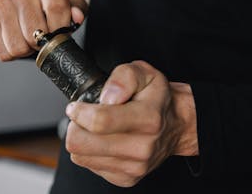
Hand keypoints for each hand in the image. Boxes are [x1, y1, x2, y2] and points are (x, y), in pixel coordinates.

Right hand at [0, 0, 87, 60]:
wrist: (26, 1)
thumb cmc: (52, 5)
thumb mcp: (71, 3)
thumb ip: (78, 9)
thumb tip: (76, 17)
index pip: (57, 8)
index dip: (61, 28)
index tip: (61, 33)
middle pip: (34, 33)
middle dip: (43, 44)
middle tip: (44, 39)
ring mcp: (0, 3)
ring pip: (17, 47)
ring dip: (26, 50)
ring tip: (29, 39)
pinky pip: (2, 52)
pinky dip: (12, 54)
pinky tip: (16, 40)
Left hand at [65, 60, 197, 186]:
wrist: (176, 124)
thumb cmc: (155, 97)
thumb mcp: (143, 72)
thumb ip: (123, 77)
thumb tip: (108, 97)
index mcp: (147, 119)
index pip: (99, 121)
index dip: (78, 112)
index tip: (76, 106)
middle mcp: (142, 147)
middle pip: (81, 143)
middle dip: (76, 126)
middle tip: (84, 117)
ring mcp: (134, 166)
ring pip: (80, 156)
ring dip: (82, 139)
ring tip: (97, 128)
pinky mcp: (126, 179)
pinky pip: (88, 165)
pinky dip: (91, 152)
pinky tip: (105, 141)